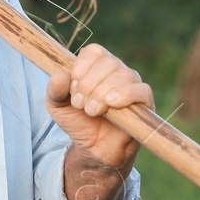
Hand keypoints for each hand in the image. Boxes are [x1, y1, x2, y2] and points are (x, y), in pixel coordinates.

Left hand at [45, 43, 152, 170]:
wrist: (94, 148)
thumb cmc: (78, 121)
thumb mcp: (57, 107)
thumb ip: (54, 90)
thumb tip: (60, 75)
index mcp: (97, 65)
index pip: (94, 51)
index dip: (81, 68)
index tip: (72, 89)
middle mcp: (117, 70)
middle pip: (108, 62)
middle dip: (89, 85)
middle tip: (80, 105)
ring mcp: (133, 85)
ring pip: (123, 75)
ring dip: (102, 94)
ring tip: (91, 111)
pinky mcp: (145, 103)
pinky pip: (142, 90)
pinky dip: (126, 95)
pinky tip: (111, 104)